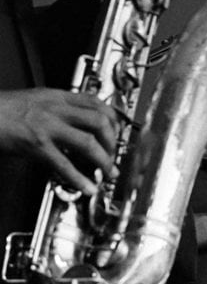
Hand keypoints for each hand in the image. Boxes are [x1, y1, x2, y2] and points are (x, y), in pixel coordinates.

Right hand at [0, 88, 117, 194]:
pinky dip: (80, 178)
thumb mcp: (35, 100)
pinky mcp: (36, 145)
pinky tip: (88, 187)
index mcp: (57, 97)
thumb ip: (57, 107)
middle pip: (100, 121)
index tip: (118, 130)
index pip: (96, 102)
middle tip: (115, 153)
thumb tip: (76, 119)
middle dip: (113, 140)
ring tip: (108, 172)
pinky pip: (64, 164)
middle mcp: (56, 109)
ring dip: (104, 160)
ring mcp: (47, 127)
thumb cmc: (3, 109)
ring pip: (88, 142)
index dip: (113, 118)